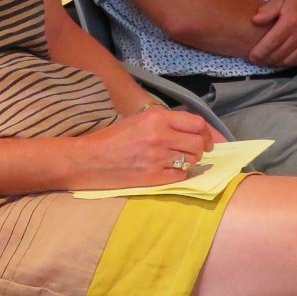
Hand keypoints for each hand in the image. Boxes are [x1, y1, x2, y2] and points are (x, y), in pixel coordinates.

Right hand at [74, 109, 216, 188]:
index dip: (207, 133)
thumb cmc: (112, 139)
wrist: (89, 159)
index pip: (197, 124)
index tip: (207, 141)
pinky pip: (180, 176)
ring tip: (176, 162)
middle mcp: (161, 136)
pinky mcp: (154, 177)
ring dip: (189, 162)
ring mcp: (158, 157)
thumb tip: (190, 130)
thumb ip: (164, 123)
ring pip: (192, 161)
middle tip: (194, 153)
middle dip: (200, 150)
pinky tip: (167, 172)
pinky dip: (178, 175)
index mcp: (157, 118)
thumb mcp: (139, 120)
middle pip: (198, 144)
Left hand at [248, 0, 296, 66]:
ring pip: (287, 60)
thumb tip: (255, 21)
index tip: (251, 56)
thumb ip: (268, 10)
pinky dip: (286, 63)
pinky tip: (279, 59)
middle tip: (255, 60)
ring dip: (274, 63)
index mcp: (291, 22)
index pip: (271, 43)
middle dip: (264, 60)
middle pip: (278, 55)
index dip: (259, 52)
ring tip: (265, 61)